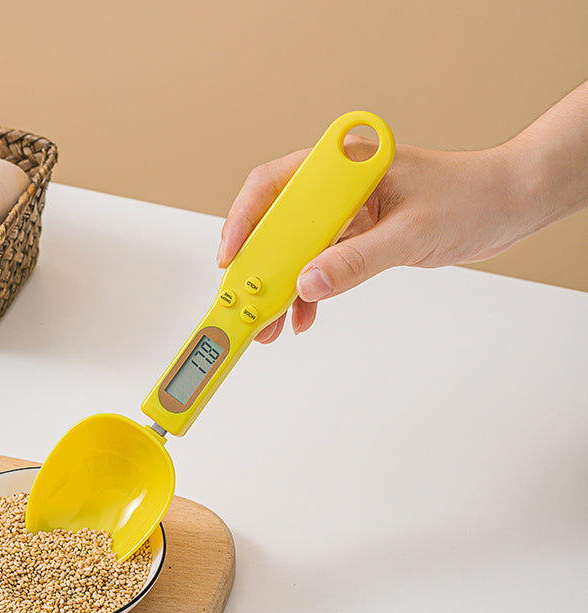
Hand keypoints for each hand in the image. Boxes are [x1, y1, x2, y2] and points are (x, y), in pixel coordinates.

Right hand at [217, 138, 521, 342]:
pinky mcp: (357, 234)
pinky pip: (321, 263)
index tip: (232, 257)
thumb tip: (309, 284)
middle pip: (278, 222)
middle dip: (259, 264)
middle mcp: (339, 184)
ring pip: (296, 248)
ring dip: (281, 285)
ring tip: (269, 320)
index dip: (245, 220)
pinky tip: (303, 314)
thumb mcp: (410, 234)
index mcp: (346, 164)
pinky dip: (309, 290)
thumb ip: (357, 260)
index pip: (276, 183)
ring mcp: (347, 211)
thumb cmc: (469, 199)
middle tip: (244, 298)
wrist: (507, 205)